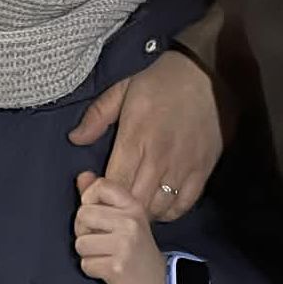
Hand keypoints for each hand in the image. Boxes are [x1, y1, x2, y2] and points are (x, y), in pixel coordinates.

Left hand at [68, 50, 221, 221]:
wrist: (207, 71)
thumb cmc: (162, 80)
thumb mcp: (123, 88)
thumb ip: (97, 115)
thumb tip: (75, 138)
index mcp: (137, 137)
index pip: (112, 185)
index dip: (99, 195)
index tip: (94, 188)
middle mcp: (160, 156)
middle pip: (133, 204)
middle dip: (118, 210)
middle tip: (112, 203)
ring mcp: (183, 165)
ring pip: (157, 209)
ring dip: (143, 212)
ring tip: (135, 204)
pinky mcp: (203, 168)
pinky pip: (184, 204)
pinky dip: (169, 211)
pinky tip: (161, 202)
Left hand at [74, 172, 166, 283]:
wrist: (160, 282)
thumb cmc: (136, 248)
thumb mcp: (126, 218)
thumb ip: (102, 197)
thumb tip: (82, 176)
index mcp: (133, 205)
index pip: (100, 186)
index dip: (89, 200)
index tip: (97, 214)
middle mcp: (130, 220)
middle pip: (83, 214)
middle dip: (84, 230)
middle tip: (100, 239)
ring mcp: (124, 244)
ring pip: (80, 242)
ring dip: (87, 253)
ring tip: (104, 254)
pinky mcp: (116, 267)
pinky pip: (85, 264)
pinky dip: (92, 269)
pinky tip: (106, 268)